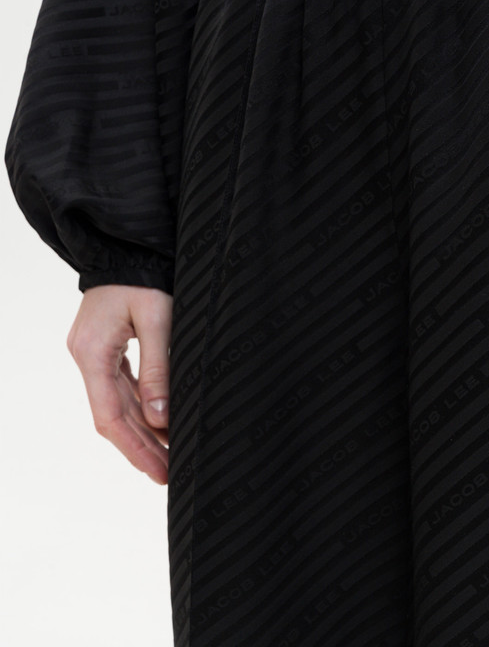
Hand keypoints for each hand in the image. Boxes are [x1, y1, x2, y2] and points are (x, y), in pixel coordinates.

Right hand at [66, 284, 171, 484]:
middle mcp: (87, 358)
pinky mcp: (105, 348)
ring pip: (117, 404)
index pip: (110, 416)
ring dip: (142, 431)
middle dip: (140, 448)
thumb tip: (161, 417)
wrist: (126, 247)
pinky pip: (121, 387)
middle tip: (167, 475)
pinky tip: (158, 423)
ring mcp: (94, 354)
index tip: (158, 471)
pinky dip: (141, 407)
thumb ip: (158, 368)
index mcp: (93, 353)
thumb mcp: (157, 319)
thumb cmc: (143, 277)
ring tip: (168, 456)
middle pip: (113, 416)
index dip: (134, 448)